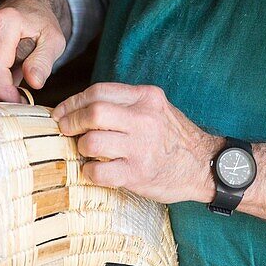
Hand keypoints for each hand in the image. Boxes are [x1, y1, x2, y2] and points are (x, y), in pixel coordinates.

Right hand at [0, 0, 66, 102]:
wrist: (25, 8)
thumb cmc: (40, 24)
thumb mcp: (54, 41)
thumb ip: (43, 62)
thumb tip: (34, 83)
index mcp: (4, 21)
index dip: (5, 91)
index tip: (20, 101)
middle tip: (19, 98)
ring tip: (13, 78)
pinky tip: (1, 74)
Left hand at [52, 82, 218, 203]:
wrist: (203, 165)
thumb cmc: (173, 136)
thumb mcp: (155, 108)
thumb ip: (125, 104)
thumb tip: (82, 107)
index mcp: (146, 97)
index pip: (99, 91)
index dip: (73, 101)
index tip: (61, 112)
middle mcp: (144, 118)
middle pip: (93, 113)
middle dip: (70, 122)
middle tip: (64, 129)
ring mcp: (141, 147)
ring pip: (92, 142)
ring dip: (81, 147)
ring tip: (84, 150)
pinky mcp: (138, 173)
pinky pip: (100, 172)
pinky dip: (90, 171)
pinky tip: (94, 170)